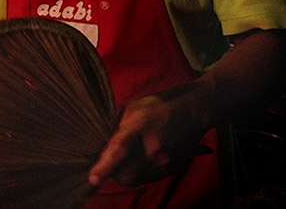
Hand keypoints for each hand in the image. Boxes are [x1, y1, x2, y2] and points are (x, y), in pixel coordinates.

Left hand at [88, 89, 207, 186]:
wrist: (192, 110)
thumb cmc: (157, 105)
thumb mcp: (131, 108)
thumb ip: (115, 128)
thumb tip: (101, 146)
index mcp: (139, 125)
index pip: (119, 148)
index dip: (105, 165)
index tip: (93, 179)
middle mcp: (154, 146)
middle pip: (125, 175)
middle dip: (114, 172)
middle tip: (113, 159)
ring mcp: (165, 160)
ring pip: (137, 180)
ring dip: (127, 172)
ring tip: (130, 154)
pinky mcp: (173, 167)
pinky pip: (149, 178)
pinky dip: (141, 173)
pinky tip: (142, 158)